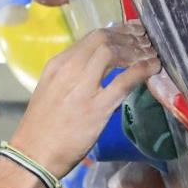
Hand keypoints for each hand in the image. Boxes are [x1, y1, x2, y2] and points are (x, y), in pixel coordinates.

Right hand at [11, 23, 159, 179]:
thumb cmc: (42, 128)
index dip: (116, 32)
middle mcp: (68, 69)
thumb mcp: (52, 91)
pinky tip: (153, 68)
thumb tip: (100, 71)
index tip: (130, 33)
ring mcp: (82, 87)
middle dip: (129, 36)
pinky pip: (124, 81)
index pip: (91, 37)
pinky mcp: (97, 108)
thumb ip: (73, 77)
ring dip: (137, 50)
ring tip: (150, 54)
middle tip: (145, 41)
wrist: (33, 155)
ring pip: (113, 52)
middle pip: (104, 38)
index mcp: (57, 65)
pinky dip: (142, 70)